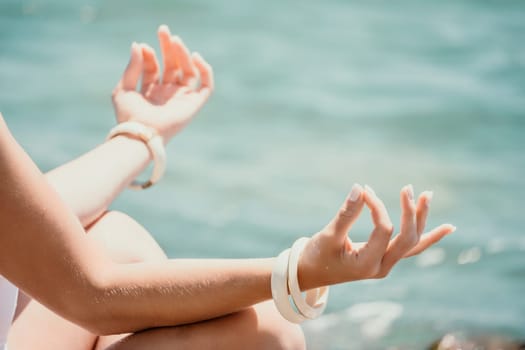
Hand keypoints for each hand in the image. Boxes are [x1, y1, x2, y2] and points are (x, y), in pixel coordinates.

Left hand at [111, 25, 213, 142]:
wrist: (141, 133)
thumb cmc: (129, 116)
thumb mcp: (124, 88)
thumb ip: (132, 67)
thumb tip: (139, 45)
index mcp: (151, 93)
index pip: (154, 69)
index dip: (150, 56)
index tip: (144, 48)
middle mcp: (168, 95)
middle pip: (172, 66)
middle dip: (168, 48)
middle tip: (163, 30)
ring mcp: (182, 99)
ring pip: (188, 72)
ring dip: (183, 54)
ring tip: (175, 40)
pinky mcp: (194, 105)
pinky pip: (206, 86)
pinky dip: (205, 71)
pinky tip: (196, 56)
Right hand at [298, 184, 454, 289]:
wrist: (310, 274)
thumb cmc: (316, 255)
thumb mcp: (328, 234)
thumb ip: (346, 213)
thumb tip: (359, 187)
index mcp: (367, 264)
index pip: (383, 229)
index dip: (377, 207)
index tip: (364, 190)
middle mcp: (381, 268)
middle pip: (408, 239)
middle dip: (411, 213)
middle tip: (408, 188)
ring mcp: (386, 265)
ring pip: (413, 242)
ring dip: (422, 219)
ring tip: (428, 194)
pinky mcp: (386, 259)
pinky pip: (411, 248)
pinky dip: (428, 236)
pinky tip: (447, 227)